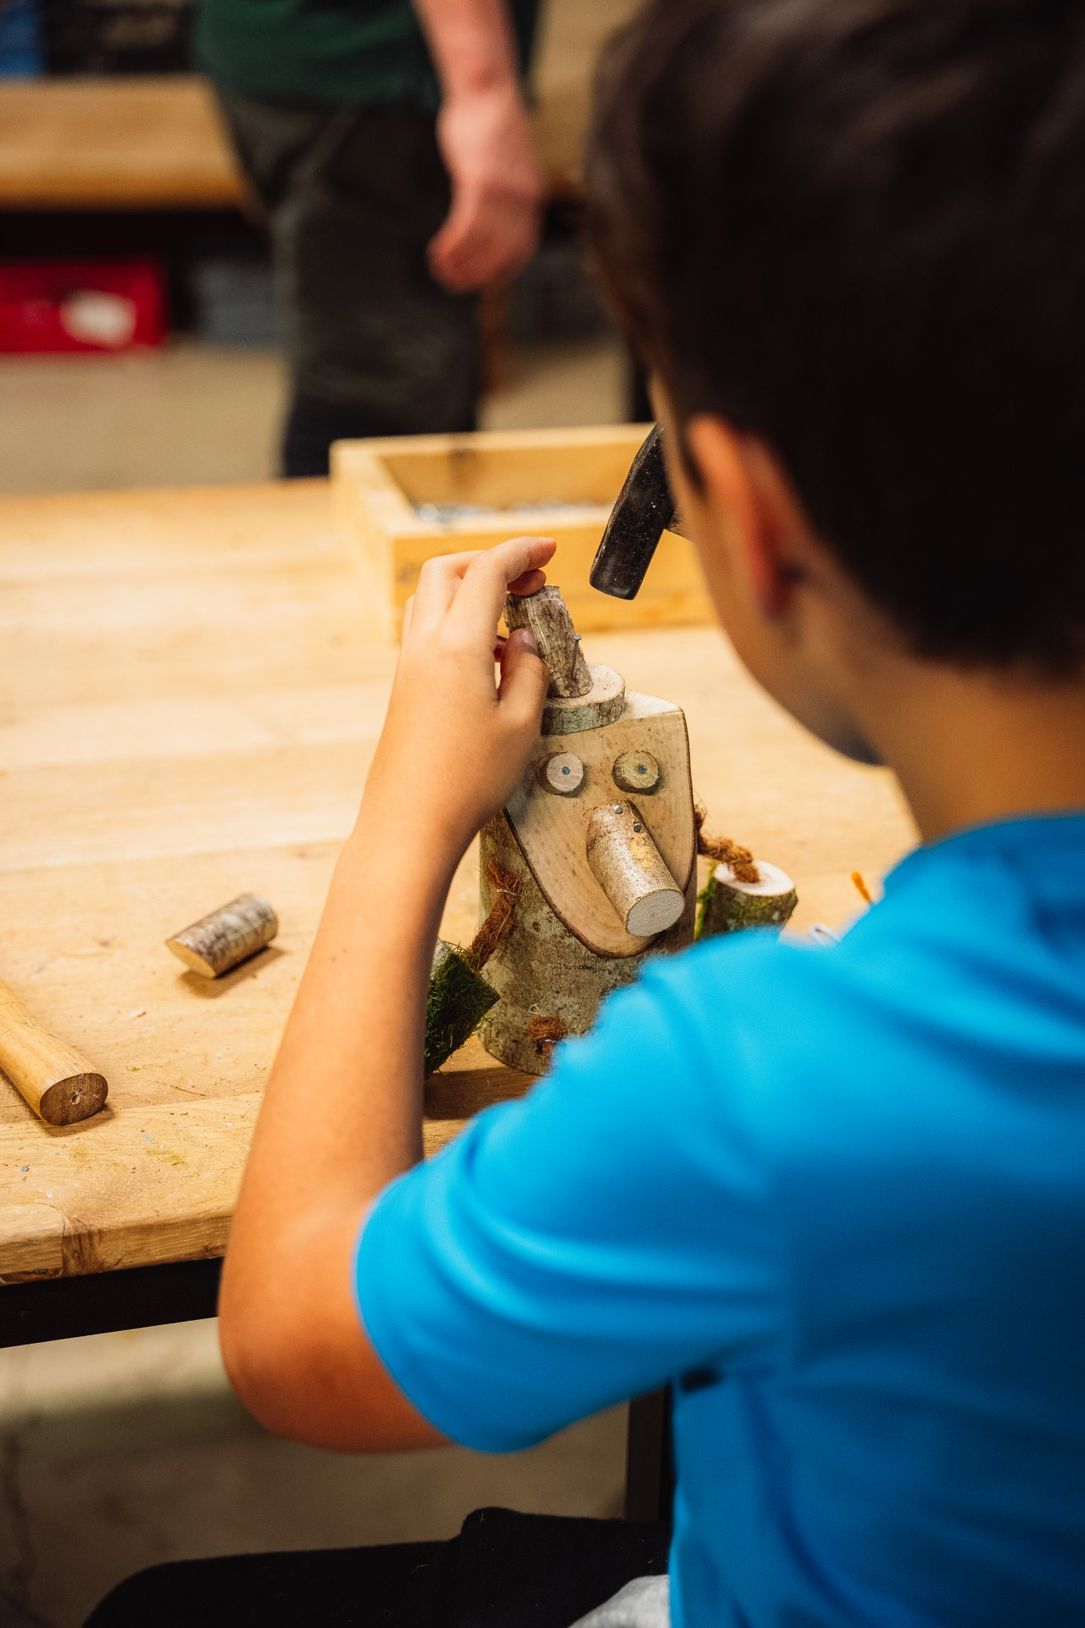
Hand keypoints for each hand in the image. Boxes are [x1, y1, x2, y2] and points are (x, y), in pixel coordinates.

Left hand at [358, 537, 556, 865]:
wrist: (409, 823)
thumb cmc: (467, 781)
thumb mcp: (521, 725)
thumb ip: (529, 670)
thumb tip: (522, 639)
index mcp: (457, 645)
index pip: (488, 573)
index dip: (521, 552)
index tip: (548, 549)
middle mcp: (425, 646)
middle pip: (446, 570)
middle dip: (488, 561)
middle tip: (529, 579)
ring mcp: (408, 666)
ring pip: (429, 598)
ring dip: (468, 589)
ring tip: (510, 615)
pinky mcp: (403, 688)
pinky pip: (426, 631)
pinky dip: (456, 621)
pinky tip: (487, 655)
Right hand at [429, 84, 541, 291]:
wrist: (487, 89)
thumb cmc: (491, 127)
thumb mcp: (508, 166)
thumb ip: (505, 196)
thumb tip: (492, 222)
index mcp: (531, 197)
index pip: (522, 250)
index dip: (501, 273)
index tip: (482, 286)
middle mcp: (523, 198)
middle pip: (500, 252)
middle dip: (475, 275)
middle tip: (452, 285)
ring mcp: (503, 190)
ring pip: (481, 242)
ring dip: (458, 262)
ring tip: (439, 270)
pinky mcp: (480, 179)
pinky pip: (466, 225)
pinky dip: (451, 244)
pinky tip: (437, 251)